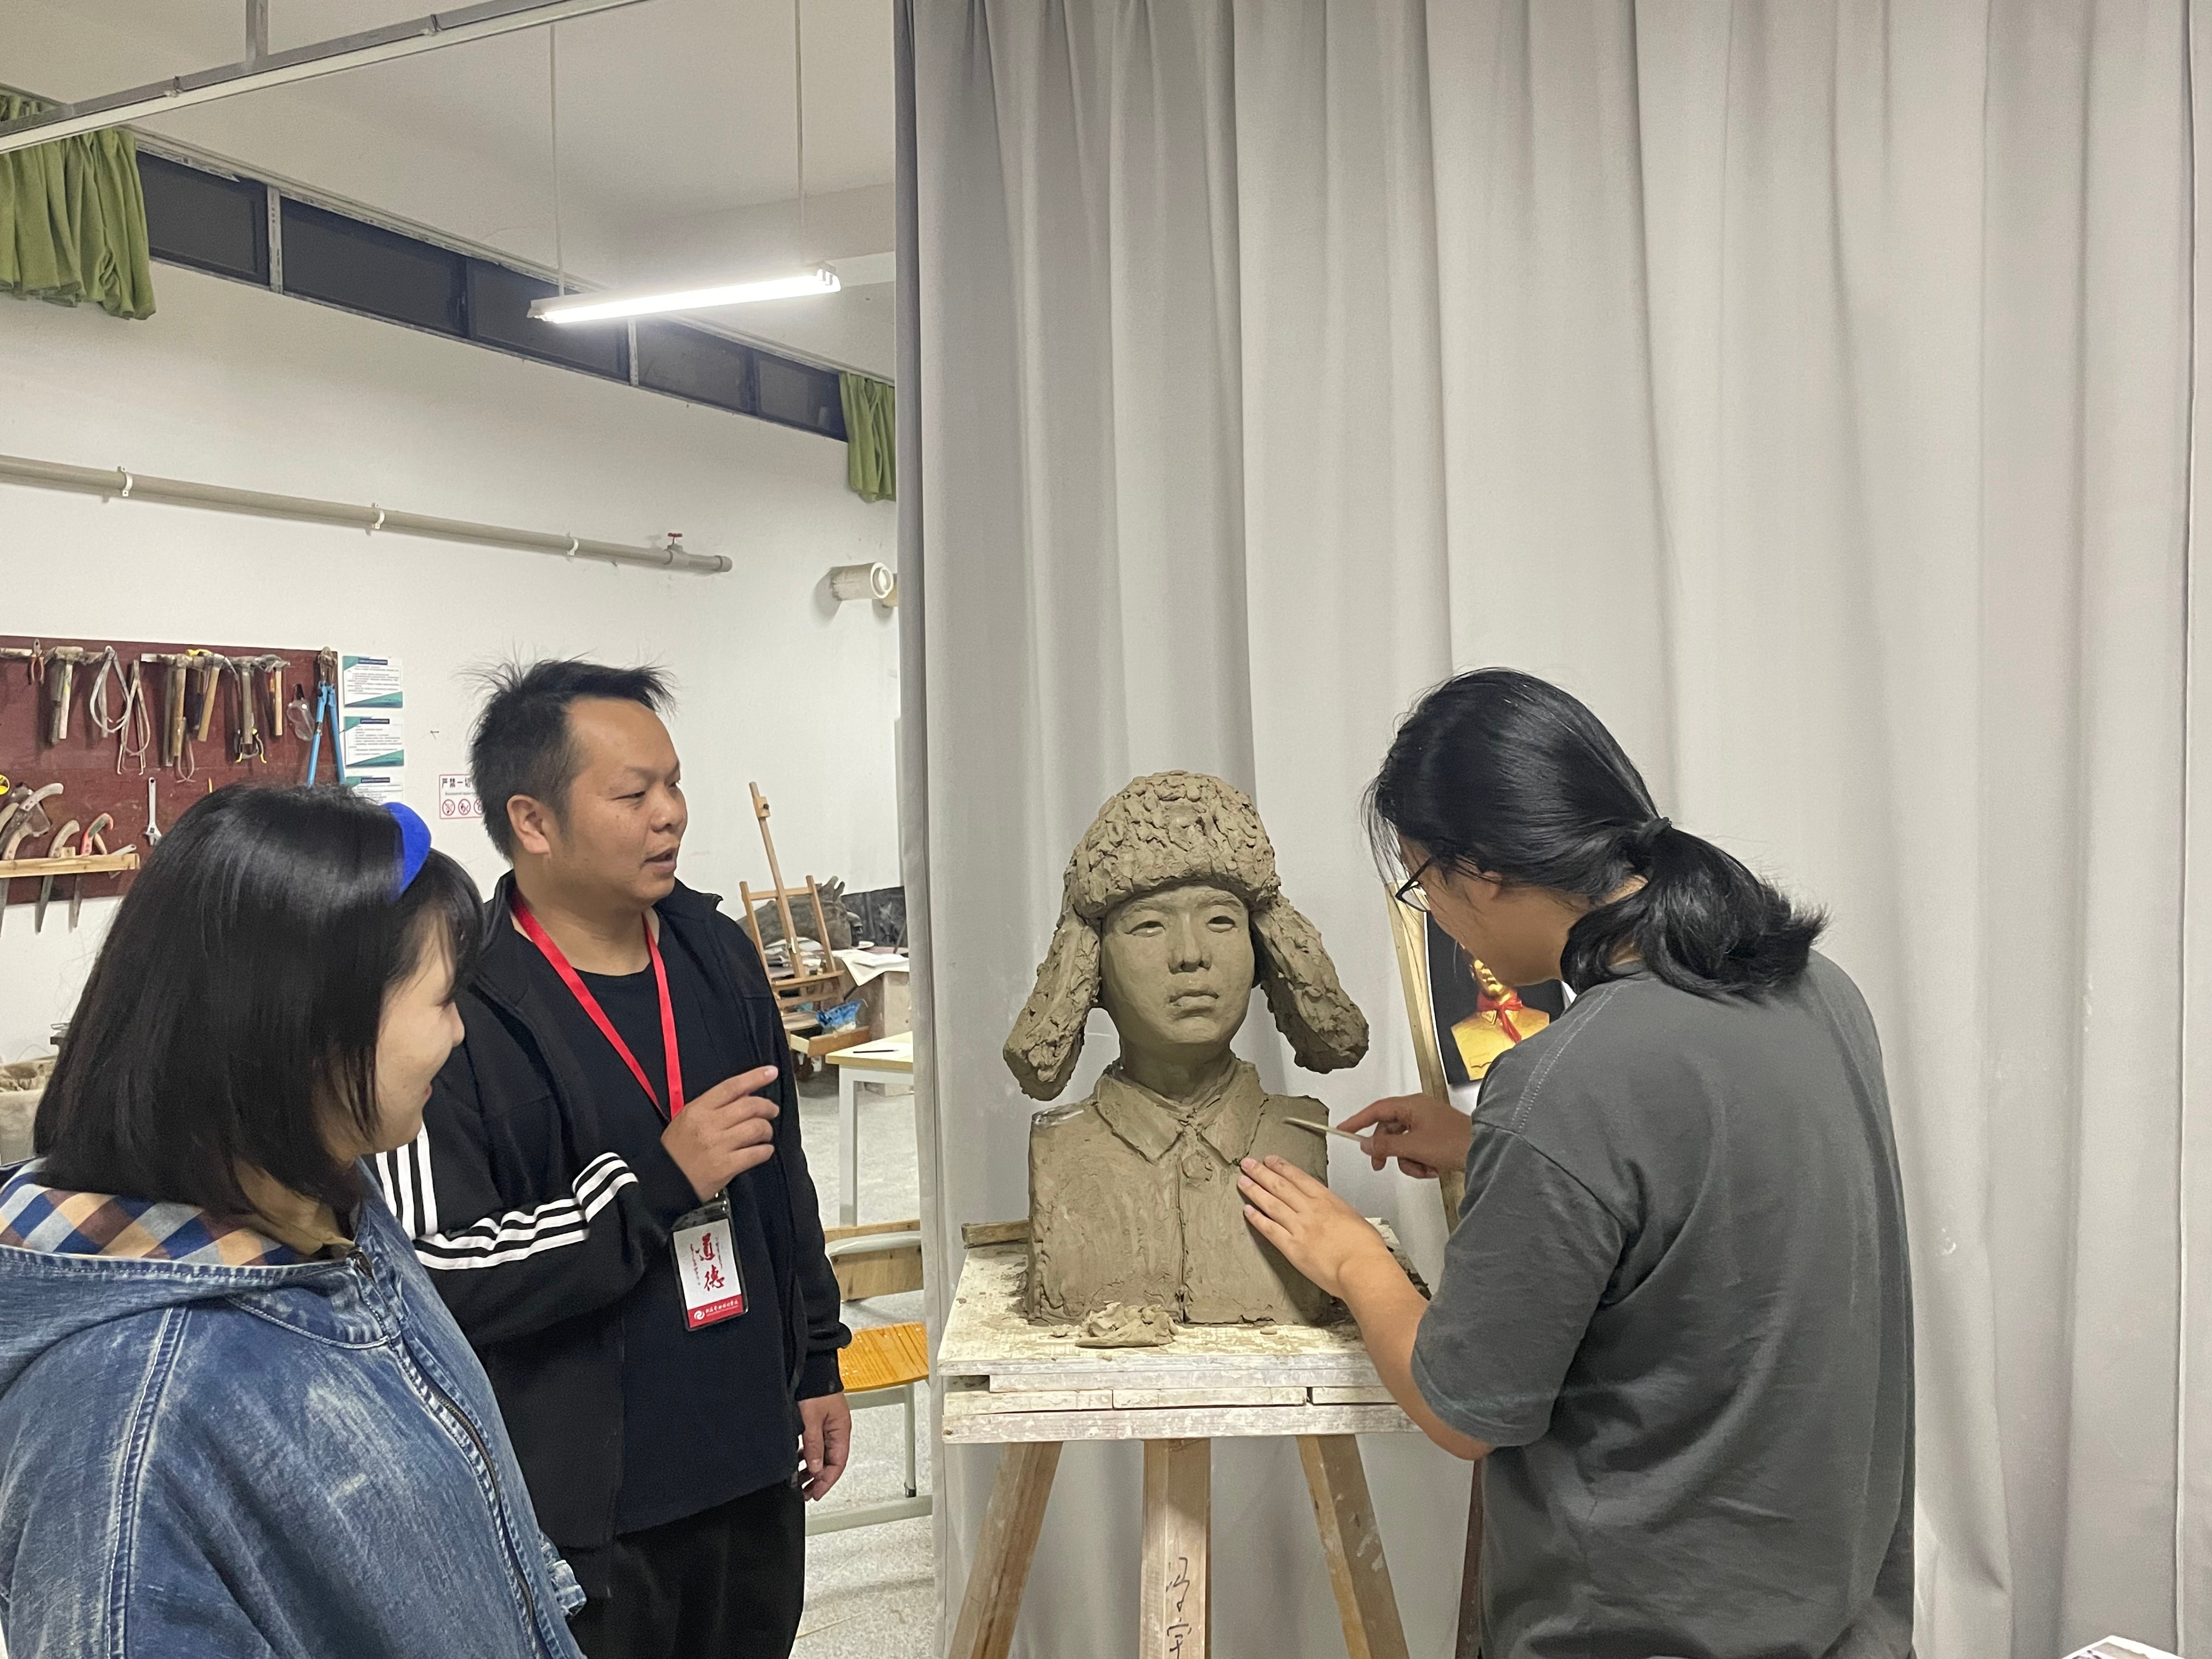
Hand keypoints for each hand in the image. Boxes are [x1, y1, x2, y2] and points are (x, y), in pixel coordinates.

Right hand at [660, 1066, 780, 1201]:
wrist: (665, 1182)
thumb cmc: (677, 1150)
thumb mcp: (687, 1119)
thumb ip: (713, 1105)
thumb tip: (745, 1093)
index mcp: (697, 1109)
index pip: (731, 1087)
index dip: (754, 1077)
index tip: (771, 1072)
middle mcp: (708, 1125)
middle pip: (750, 1106)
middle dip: (767, 1107)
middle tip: (772, 1110)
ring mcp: (718, 1146)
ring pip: (756, 1128)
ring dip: (766, 1130)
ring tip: (765, 1134)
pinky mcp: (725, 1167)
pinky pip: (756, 1153)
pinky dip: (765, 1151)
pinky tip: (763, 1151)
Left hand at [798, 1393, 851, 1500]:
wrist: (812, 1368)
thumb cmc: (816, 1387)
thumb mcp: (812, 1419)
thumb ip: (814, 1444)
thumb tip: (815, 1467)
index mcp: (841, 1429)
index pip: (837, 1463)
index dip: (827, 1480)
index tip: (816, 1492)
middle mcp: (837, 1429)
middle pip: (831, 1461)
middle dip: (819, 1479)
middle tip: (806, 1493)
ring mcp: (828, 1426)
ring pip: (822, 1455)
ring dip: (813, 1469)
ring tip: (800, 1481)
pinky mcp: (818, 1421)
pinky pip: (816, 1445)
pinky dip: (808, 1456)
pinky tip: (799, 1462)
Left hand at [1238, 1155, 1393, 1299]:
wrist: (1362, 1268)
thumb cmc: (1366, 1249)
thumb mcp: (1357, 1220)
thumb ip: (1340, 1214)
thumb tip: (1337, 1216)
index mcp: (1328, 1201)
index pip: (1299, 1178)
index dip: (1282, 1167)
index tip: (1271, 1160)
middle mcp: (1310, 1210)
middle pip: (1280, 1186)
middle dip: (1262, 1173)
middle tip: (1249, 1165)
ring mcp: (1299, 1227)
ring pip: (1271, 1203)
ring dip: (1255, 1191)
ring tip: (1243, 1182)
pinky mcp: (1292, 1247)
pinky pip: (1269, 1229)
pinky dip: (1257, 1219)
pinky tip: (1248, 1211)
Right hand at [1336, 1093, 1471, 1179]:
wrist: (1485, 1150)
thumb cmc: (1456, 1141)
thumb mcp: (1413, 1145)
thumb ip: (1386, 1145)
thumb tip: (1367, 1144)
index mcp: (1412, 1105)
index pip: (1376, 1110)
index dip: (1358, 1120)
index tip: (1344, 1130)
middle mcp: (1419, 1111)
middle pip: (1389, 1130)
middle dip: (1388, 1150)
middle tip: (1382, 1164)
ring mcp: (1428, 1125)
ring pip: (1402, 1144)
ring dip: (1408, 1160)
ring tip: (1421, 1167)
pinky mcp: (1435, 1138)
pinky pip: (1415, 1151)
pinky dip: (1419, 1163)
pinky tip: (1432, 1169)